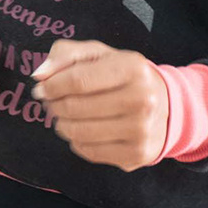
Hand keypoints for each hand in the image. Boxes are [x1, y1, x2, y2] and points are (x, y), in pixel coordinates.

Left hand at [31, 40, 168, 170]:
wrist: (169, 105)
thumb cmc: (124, 76)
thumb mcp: (99, 54)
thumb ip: (65, 54)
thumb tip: (39, 75)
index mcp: (132, 68)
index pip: (78, 80)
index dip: (52, 86)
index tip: (42, 88)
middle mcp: (142, 99)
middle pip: (75, 107)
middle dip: (54, 105)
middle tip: (53, 103)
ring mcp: (142, 130)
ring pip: (79, 132)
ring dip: (62, 124)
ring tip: (65, 116)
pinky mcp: (137, 154)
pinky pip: (88, 151)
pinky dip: (77, 141)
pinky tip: (83, 130)